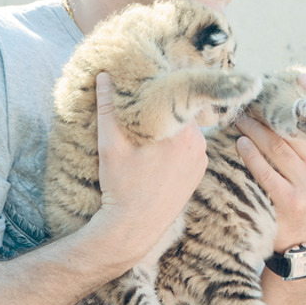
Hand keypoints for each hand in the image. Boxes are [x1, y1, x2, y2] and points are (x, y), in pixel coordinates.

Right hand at [93, 72, 208, 256]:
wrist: (133, 228)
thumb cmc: (121, 186)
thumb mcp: (110, 144)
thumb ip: (108, 107)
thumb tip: (105, 76)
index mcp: (183, 132)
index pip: (176, 95)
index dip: (161, 85)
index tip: (146, 79)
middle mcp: (199, 144)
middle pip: (182, 112)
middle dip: (163, 105)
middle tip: (142, 100)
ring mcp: (200, 160)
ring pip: (186, 129)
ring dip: (170, 124)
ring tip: (147, 123)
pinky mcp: (197, 173)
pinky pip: (189, 147)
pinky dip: (176, 143)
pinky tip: (156, 146)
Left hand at [235, 74, 305, 251]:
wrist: (299, 238)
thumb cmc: (301, 194)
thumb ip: (303, 144)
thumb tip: (281, 109)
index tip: (299, 76)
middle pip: (292, 132)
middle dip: (269, 114)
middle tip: (249, 101)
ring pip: (277, 148)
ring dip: (255, 130)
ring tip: (240, 118)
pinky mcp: (290, 200)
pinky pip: (266, 171)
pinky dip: (251, 155)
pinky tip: (240, 144)